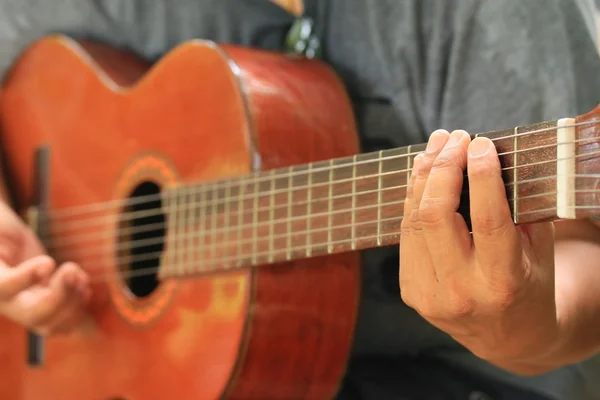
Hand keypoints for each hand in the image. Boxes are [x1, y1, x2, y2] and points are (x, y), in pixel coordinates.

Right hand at [0, 201, 89, 334]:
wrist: (6, 238)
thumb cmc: (1, 229)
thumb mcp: (2, 230)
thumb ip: (5, 236)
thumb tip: (39, 259)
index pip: (3, 287)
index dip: (26, 279)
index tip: (48, 261)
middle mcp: (6, 300)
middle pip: (32, 315)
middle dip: (60, 295)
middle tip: (71, 269)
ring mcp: (25, 306)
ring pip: (50, 323)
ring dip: (73, 301)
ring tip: (78, 275)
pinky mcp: (44, 306)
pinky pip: (63, 322)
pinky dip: (79, 307)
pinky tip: (82, 283)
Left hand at [399, 129, 558, 365]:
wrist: (508, 337)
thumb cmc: (530, 283)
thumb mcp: (538, 249)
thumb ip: (518, 208)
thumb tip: (487, 156)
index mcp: (502, 283)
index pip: (488, 220)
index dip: (481, 176)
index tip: (480, 143)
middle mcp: (461, 292)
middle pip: (436, 216)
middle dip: (443, 168)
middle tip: (456, 137)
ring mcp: (429, 294)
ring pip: (414, 221)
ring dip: (423, 176)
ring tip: (437, 146)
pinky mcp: (410, 290)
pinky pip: (406, 233)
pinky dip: (414, 199)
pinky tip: (424, 176)